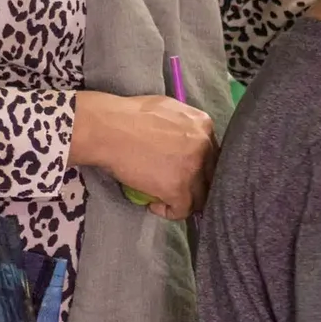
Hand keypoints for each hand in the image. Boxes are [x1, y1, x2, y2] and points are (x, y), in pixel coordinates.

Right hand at [72, 92, 216, 220]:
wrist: (108, 129)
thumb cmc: (129, 115)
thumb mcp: (168, 109)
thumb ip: (184, 126)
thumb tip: (183, 139)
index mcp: (203, 125)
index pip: (212, 153)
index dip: (200, 165)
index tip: (184, 170)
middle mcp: (205, 146)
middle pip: (211, 174)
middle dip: (197, 183)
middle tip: (178, 187)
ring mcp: (194, 168)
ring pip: (202, 195)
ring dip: (186, 200)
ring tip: (166, 199)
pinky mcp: (179, 188)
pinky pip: (183, 209)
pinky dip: (170, 212)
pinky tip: (154, 205)